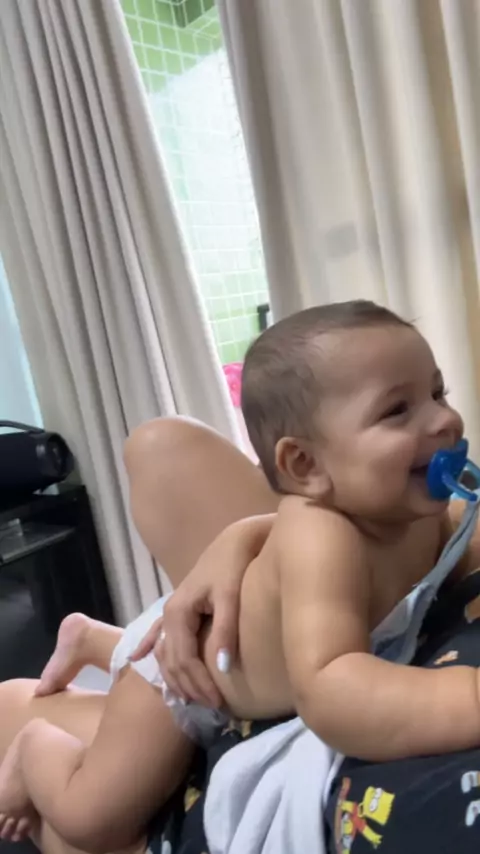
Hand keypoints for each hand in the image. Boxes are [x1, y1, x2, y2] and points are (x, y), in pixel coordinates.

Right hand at [131, 575, 239, 706]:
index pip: (183, 659)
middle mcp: (169, 614)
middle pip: (171, 661)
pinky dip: (150, 648)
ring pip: (165, 652)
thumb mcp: (230, 597)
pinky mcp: (179, 608)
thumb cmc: (233, 566)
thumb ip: (225, 631)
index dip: (199, 683)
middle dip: (189, 687)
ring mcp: (170, 611)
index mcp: (178, 612)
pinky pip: (159, 634)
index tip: (218, 703)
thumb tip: (222, 668)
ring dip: (176, 677)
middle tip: (212, 708)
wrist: (234, 541)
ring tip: (193, 699)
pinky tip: (137, 658)